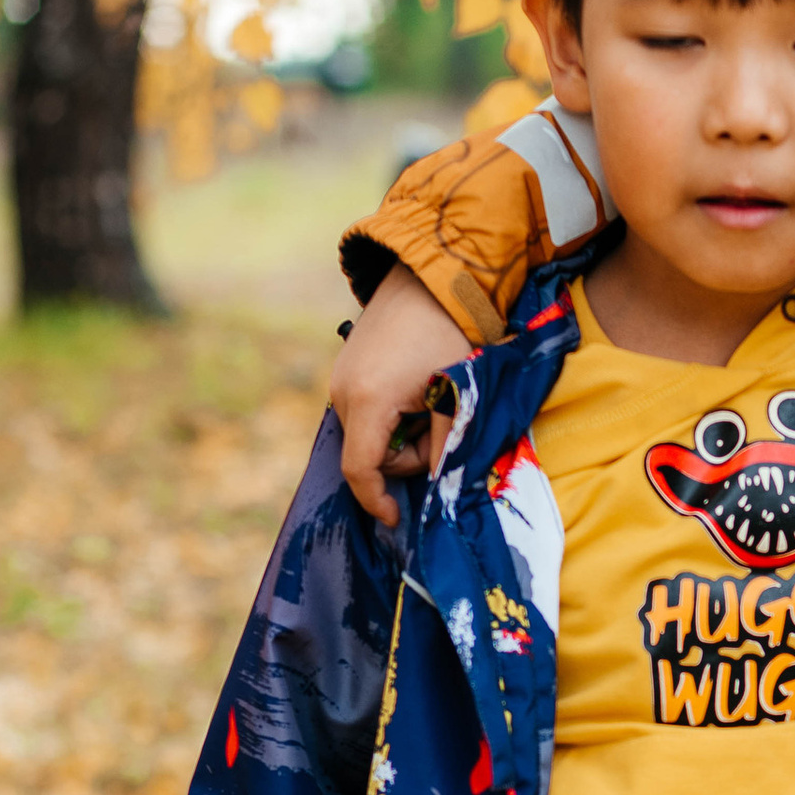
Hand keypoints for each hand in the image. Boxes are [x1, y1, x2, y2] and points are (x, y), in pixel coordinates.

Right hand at [330, 263, 472, 522]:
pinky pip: (364, 411)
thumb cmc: (447, 332)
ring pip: (367, 434)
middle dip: (404, 457)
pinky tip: (415, 391)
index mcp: (367, 402)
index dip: (377, 500)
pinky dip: (390, 415)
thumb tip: (441, 483)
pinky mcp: (345, 368)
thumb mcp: (454, 394)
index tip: (396, 518)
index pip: (360, 471)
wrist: (427, 276)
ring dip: (399, 435)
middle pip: (368, 454)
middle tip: (440, 428)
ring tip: (430, 402)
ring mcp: (339, 378)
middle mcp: (342, 392)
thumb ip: (445, 444)